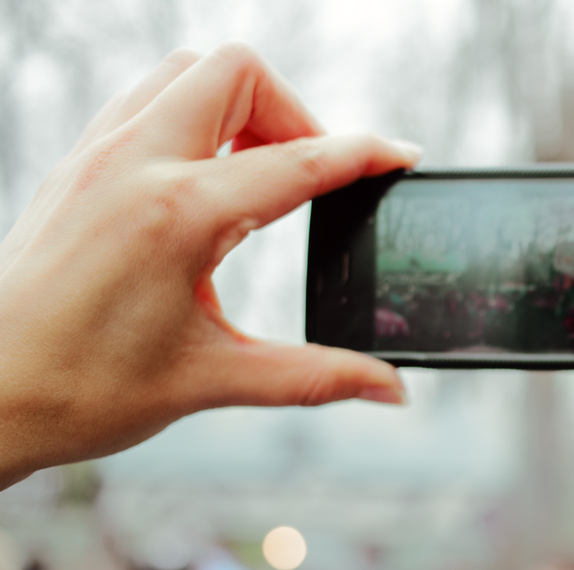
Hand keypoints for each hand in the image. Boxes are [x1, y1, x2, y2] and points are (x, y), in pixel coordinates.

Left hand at [0, 44, 420, 488]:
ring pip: (186, 75)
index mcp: (178, 215)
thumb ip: (316, 377)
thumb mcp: (214, 380)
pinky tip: (202, 185)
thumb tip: (390, 390)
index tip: (400, 157)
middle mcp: (134, 165)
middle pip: (238, 75)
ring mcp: (97, 157)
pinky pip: (146, 102)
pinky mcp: (76, 167)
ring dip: (237, 109)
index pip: (298, 162)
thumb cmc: (82, 391)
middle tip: (308, 177)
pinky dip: (191, 121)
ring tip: (256, 178)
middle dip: (293, 113)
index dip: (363, 156)